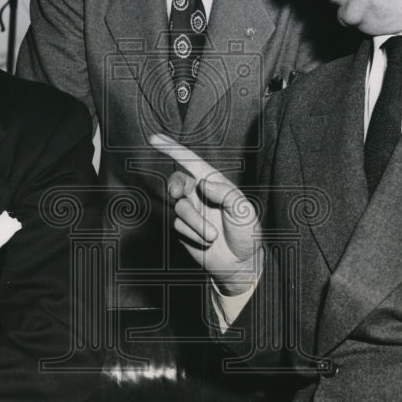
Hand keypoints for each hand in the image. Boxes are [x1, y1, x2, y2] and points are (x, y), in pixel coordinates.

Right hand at [149, 134, 262, 294]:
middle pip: (177, 181)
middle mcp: (200, 194)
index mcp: (215, 182)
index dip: (173, 149)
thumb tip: (202, 183)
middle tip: (177, 194)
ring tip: (213, 236)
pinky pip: (179, 226)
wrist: (241, 263)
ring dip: (195, 222)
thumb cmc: (246, 232)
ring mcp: (191, 211)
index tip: (155, 138)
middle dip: (175, 186)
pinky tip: (206, 242)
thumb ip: (224, 193)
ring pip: (179, 208)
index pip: (191, 161)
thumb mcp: (243, 210)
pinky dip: (192, 234)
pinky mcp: (184, 228)